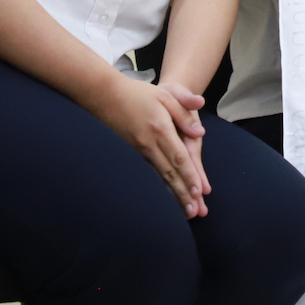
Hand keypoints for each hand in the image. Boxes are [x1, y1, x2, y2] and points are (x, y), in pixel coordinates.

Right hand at [87, 77, 209, 217]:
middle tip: (194, 211)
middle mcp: (149, 143)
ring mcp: (137, 150)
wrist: (104, 94)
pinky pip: (146, 173)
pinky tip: (161, 198)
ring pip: (158, 177)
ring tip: (181, 210)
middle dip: (182, 193)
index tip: (199, 192)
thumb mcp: (166, 95)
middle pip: (169, 172)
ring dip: (170, 194)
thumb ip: (184, 113)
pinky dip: (156, 187)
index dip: (189, 176)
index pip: (179, 157)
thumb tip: (200, 133)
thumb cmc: (138, 93)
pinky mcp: (129, 152)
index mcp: (160, 129)